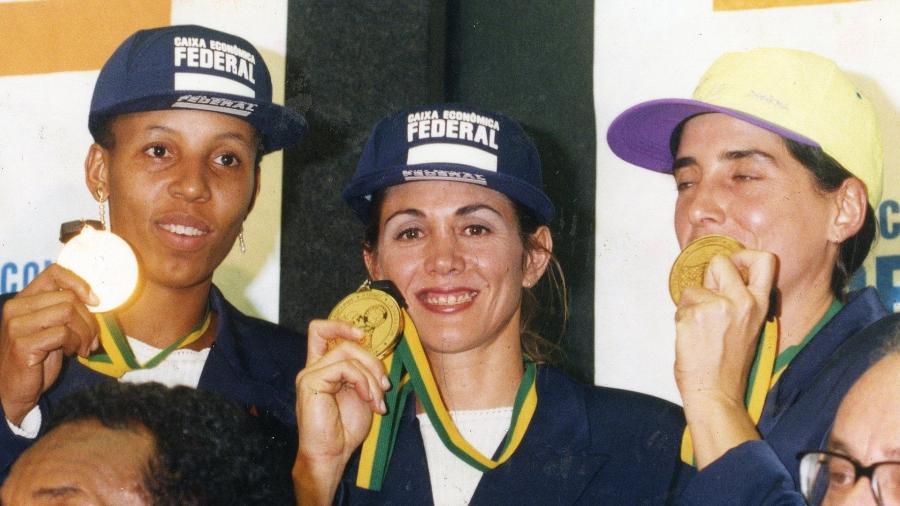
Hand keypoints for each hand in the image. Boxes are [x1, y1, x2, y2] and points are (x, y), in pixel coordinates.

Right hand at [0, 264, 98, 424]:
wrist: (14, 390)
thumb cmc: (37, 358)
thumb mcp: (52, 328)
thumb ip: (65, 311)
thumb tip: (96, 300)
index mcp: (24, 299)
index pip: (54, 273)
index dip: (80, 283)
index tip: (95, 302)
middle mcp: (16, 308)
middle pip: (69, 298)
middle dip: (89, 320)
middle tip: (92, 338)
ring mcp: (16, 325)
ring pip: (68, 313)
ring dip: (85, 332)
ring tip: (83, 347)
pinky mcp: (22, 344)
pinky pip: (62, 333)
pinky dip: (75, 343)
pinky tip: (73, 353)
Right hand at [293, 319, 389, 503]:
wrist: (331, 455)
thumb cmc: (345, 429)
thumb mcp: (362, 393)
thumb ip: (364, 373)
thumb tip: (380, 355)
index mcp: (323, 368)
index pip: (321, 331)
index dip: (341, 325)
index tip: (364, 336)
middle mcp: (313, 367)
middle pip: (343, 340)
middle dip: (371, 359)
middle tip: (384, 384)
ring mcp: (309, 374)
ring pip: (347, 353)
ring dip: (371, 376)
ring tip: (377, 400)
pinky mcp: (310, 382)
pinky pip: (345, 368)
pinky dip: (363, 382)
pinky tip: (368, 400)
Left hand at [673, 249, 776, 466]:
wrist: (715, 392)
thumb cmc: (728, 364)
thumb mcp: (749, 327)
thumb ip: (740, 300)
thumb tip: (721, 277)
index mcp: (759, 305)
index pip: (764, 260)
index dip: (743, 255)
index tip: (732, 266)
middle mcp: (742, 301)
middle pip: (720, 261)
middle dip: (708, 276)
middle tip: (708, 300)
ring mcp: (718, 306)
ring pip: (693, 287)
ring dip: (691, 305)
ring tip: (701, 330)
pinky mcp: (694, 314)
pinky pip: (681, 304)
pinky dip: (681, 318)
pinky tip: (691, 337)